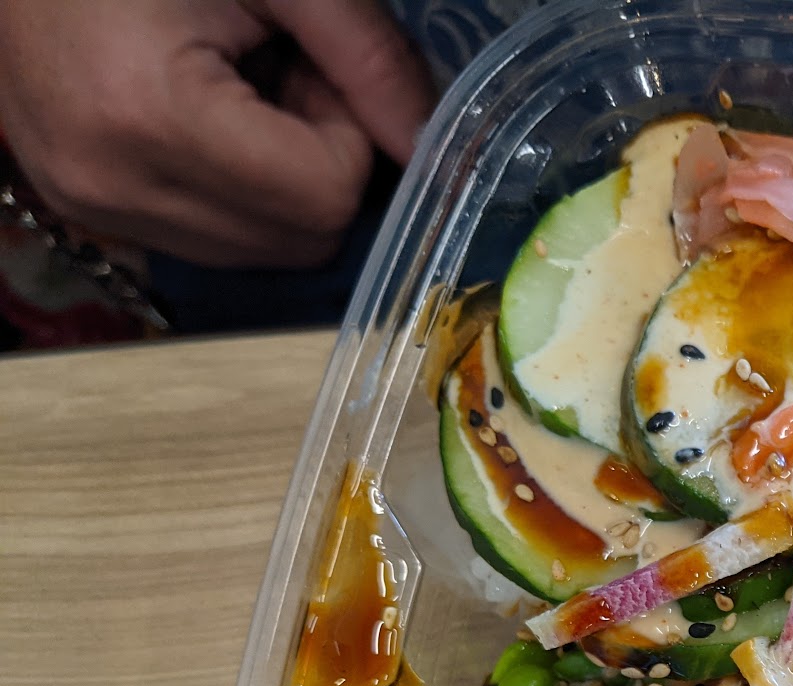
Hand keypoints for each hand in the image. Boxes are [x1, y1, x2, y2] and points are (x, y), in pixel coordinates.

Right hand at [0, 0, 433, 266]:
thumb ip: (368, 57)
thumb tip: (435, 148)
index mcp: (148, 117)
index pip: (324, 197)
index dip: (345, 134)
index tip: (314, 70)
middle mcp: (112, 186)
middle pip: (302, 239)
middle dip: (320, 164)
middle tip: (284, 76)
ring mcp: (92, 209)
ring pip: (265, 252)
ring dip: (281, 181)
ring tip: (240, 89)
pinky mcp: (87, 214)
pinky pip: (215, 241)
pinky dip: (237, 191)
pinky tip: (206, 115)